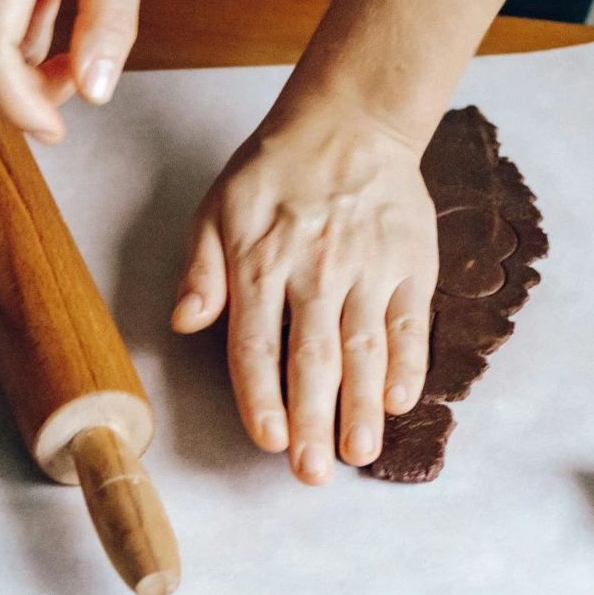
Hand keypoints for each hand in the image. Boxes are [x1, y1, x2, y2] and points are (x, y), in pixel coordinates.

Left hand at [172, 109, 437, 481]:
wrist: (351, 121)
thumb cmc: (274, 173)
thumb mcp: (217, 209)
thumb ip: (200, 271)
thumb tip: (184, 322)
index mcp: (261, 263)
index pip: (257, 344)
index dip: (262, 397)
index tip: (269, 440)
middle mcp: (315, 271)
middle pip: (313, 359)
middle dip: (313, 421)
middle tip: (312, 473)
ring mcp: (367, 268)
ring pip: (364, 349)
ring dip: (362, 407)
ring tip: (360, 454)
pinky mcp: (410, 263)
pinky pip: (409, 323)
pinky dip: (407, 364)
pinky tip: (399, 402)